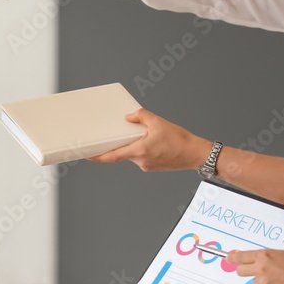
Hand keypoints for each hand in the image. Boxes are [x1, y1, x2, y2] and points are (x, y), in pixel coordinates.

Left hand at [89, 108, 211, 171]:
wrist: (197, 154)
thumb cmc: (180, 141)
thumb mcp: (159, 123)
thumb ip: (142, 117)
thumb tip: (129, 116)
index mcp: (139, 151)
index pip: (112, 156)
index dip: (98, 157)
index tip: (87, 156)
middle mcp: (140, 161)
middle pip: (122, 153)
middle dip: (118, 145)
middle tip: (113, 136)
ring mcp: (146, 165)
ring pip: (132, 154)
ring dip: (132, 145)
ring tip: (143, 135)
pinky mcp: (152, 166)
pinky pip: (141, 156)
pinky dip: (141, 149)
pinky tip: (151, 142)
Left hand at [229, 249, 283, 283]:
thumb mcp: (282, 255)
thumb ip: (267, 258)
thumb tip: (255, 260)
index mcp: (264, 255)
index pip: (239, 256)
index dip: (232, 258)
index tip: (229, 258)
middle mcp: (261, 268)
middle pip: (240, 271)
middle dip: (246, 271)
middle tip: (256, 271)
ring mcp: (264, 282)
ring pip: (255, 283)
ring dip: (264, 282)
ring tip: (280, 279)